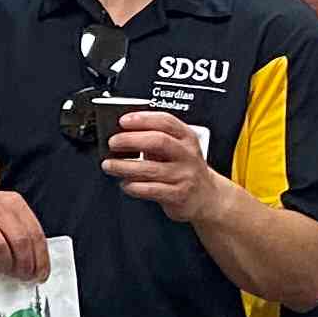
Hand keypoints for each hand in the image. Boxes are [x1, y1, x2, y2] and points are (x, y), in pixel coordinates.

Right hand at [0, 186, 49, 278]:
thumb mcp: (9, 214)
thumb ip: (24, 233)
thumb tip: (37, 265)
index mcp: (15, 204)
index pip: (35, 234)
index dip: (41, 259)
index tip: (40, 274)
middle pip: (20, 241)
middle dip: (24, 265)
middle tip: (24, 276)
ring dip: (5, 265)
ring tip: (5, 270)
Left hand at [102, 107, 217, 223]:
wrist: (208, 197)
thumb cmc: (185, 170)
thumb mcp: (177, 149)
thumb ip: (155, 139)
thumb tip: (123, 134)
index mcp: (187, 138)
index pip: (166, 121)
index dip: (143, 119)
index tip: (123, 121)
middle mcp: (187, 155)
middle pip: (159, 141)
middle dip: (131, 140)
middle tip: (113, 143)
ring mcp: (184, 175)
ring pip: (151, 168)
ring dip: (125, 166)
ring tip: (110, 165)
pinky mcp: (179, 195)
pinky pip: (152, 190)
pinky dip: (134, 187)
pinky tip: (125, 184)